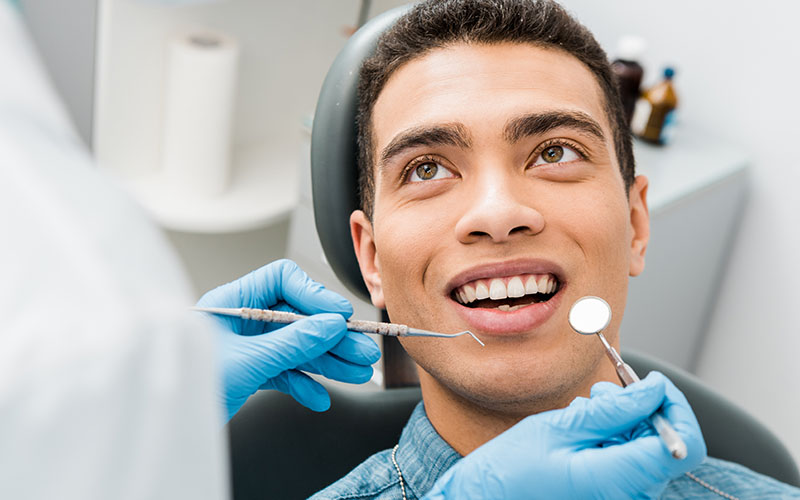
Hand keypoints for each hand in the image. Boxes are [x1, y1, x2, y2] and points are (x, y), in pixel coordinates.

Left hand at [196, 259, 380, 420]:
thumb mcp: (247, 361)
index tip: (339, 315)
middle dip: (331, 337)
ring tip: (355, 372)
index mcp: (231, 301)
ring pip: (296, 347)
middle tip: (360, 350)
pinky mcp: (248, 372)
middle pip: (297, 317)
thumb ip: (292, 343)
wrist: (164, 424)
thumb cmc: (184, 387)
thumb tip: (329, 326)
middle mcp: (240, 320)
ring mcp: (246, 347)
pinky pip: (284, 371)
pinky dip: (303, 384)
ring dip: (326, 361)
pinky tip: (318, 396)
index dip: (314, 295)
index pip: (282, 281)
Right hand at [423, 372, 705, 499]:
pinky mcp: (611, 497)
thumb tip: (656, 390)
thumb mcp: (560, 427)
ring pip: (646, 451)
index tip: (653, 384)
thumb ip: (615, 410)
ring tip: (583, 414)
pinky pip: (630, 464)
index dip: (676, 408)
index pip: (684, 446)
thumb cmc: (511, 471)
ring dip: (622, 424)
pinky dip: (613, 441)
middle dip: (640, 410)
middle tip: (600, 395)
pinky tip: (583, 434)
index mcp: (618, 482)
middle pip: (664, 444)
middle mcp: (629, 498)